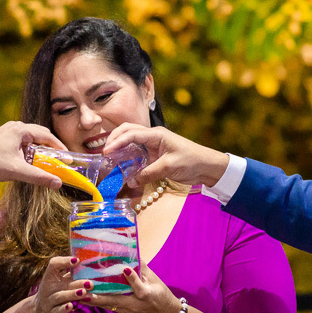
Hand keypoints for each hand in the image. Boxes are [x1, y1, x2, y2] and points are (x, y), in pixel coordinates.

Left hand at [0, 121, 66, 186]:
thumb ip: (39, 177)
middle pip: (40, 135)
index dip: (59, 147)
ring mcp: (8, 131)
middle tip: (60, 160)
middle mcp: (15, 127)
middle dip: (51, 147)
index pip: (47, 135)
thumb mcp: (18, 171)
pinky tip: (30, 161)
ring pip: (31, 138)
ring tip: (46, 162)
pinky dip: (30, 150)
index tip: (68, 158)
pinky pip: (22, 141)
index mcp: (20, 130)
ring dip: (40, 149)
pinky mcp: (3, 138)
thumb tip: (58, 183)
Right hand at [28, 256, 90, 312]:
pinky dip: (64, 308)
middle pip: (61, 283)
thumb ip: (72, 274)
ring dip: (72, 294)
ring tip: (83, 292)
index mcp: (50, 276)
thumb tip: (90, 263)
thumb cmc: (55, 293)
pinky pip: (57, 311)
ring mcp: (48, 302)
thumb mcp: (60, 282)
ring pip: (60, 297)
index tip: (77, 260)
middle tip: (90, 283)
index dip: (64, 261)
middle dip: (76, 283)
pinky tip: (71, 306)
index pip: (54, 264)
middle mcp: (48, 288)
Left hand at [86, 264, 180, 312]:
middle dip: (99, 297)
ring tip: (78, 295)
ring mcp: (128, 311)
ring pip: (108, 306)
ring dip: (93, 301)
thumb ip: (143, 268)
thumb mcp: (156, 281)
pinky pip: (109, 308)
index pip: (139, 287)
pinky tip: (85, 298)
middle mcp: (135, 305)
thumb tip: (131, 251)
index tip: (125, 269)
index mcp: (147, 295)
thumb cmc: (162, 296)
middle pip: (115, 301)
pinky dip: (97, 303)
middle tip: (84, 291)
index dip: (132, 278)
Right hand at [103, 122, 228, 188]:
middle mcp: (153, 136)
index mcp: (156, 135)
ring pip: (131, 140)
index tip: (106, 152)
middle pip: (128, 131)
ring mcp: (154, 144)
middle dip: (114, 139)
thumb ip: (148, 173)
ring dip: (119, 145)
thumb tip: (130, 182)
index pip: (131, 134)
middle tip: (105, 152)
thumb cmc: (191, 161)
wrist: (207, 166)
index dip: (117, 142)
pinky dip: (127, 155)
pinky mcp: (155, 154)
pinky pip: (137, 152)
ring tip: (110, 157)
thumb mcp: (168, 167)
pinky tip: (122, 164)